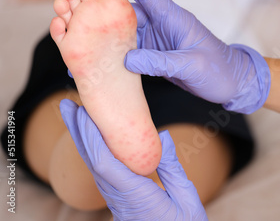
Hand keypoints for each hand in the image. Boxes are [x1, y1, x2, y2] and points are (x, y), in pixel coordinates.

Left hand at [59, 99, 207, 220]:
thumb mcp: (186, 198)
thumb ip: (172, 168)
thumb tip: (163, 137)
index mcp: (135, 195)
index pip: (105, 164)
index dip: (92, 138)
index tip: (84, 114)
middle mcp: (119, 197)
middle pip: (92, 161)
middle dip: (79, 131)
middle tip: (67, 106)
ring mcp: (116, 199)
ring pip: (94, 166)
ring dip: (84, 139)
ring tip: (77, 115)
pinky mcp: (118, 198)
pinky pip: (101, 171)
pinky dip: (93, 150)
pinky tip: (93, 138)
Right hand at [102, 0, 270, 113]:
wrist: (231, 83)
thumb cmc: (218, 70)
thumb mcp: (191, 66)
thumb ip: (161, 63)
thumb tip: (128, 60)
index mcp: (175, 19)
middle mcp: (163, 24)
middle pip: (129, 7)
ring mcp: (158, 38)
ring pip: (125, 27)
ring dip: (105, 22)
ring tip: (78, 16)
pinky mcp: (155, 53)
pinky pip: (130, 46)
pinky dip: (113, 45)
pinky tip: (96, 47)